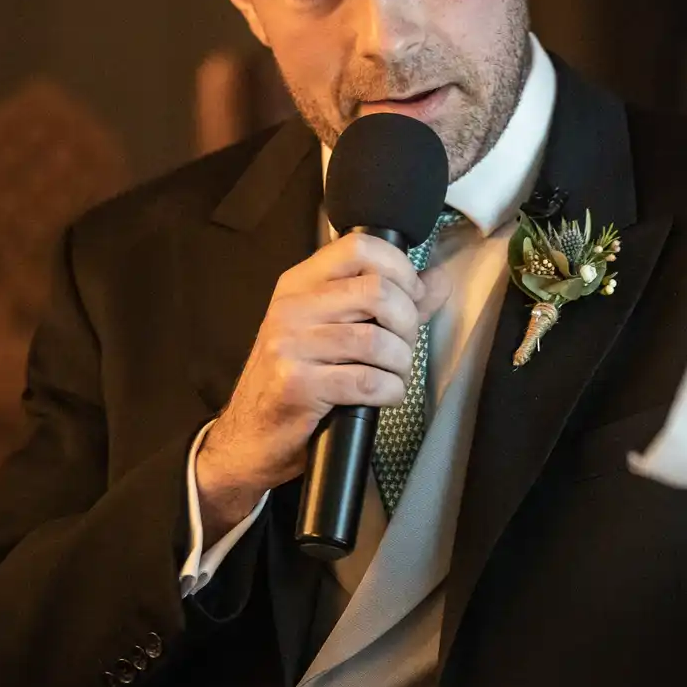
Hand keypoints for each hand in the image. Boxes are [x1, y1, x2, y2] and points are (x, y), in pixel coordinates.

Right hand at [194, 232, 451, 527]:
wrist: (248, 439)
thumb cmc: (296, 382)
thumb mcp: (333, 332)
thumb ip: (389, 303)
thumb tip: (438, 280)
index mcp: (299, 285)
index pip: (359, 247)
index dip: (400, 268)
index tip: (412, 296)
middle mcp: (291, 308)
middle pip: (377, 291)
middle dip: (408, 322)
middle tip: (404, 345)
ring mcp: (289, 346)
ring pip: (376, 340)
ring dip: (401, 363)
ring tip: (395, 375)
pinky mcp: (296, 385)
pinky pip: (367, 381)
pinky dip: (390, 391)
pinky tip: (385, 396)